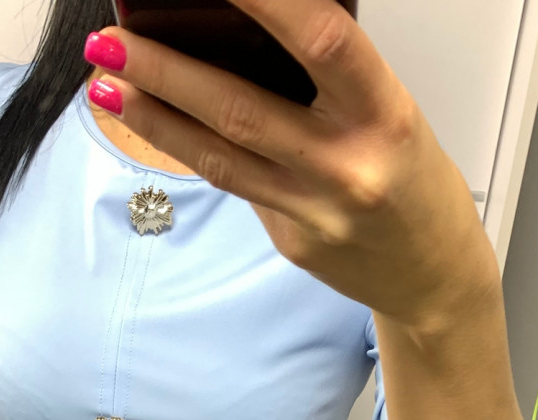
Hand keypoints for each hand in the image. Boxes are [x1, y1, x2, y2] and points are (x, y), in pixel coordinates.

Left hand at [84, 0, 497, 332]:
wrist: (432, 274)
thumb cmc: (411, 178)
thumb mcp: (390, 110)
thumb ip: (327, 76)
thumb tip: (244, 29)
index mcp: (385, 114)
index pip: (321, 41)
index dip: (264, 2)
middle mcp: (348, 167)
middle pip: (241, 109)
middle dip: (165, 71)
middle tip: (110, 41)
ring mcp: (315, 212)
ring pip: (220, 156)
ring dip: (155, 116)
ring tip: (105, 83)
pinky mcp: (292, 243)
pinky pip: (235, 187)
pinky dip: (191, 150)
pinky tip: (156, 123)